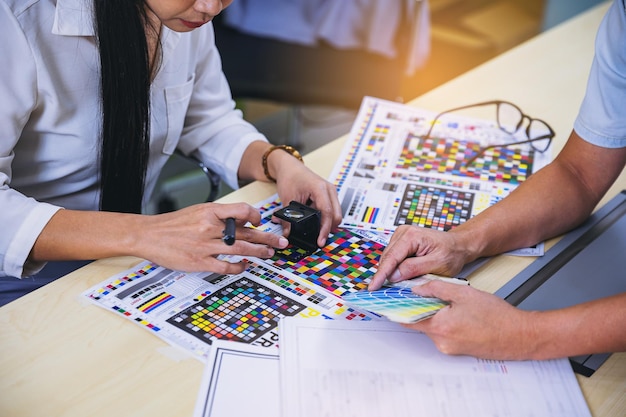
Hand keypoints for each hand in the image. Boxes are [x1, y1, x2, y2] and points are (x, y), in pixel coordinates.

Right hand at [136, 202, 288, 273]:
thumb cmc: (173, 224)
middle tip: (281, 242)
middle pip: (247, 232)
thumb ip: (219, 216)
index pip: (242, 210)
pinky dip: (238, 267)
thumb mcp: (197, 211)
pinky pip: (226, 266)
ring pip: (241, 249)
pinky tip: (244, 266)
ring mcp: (206, 245)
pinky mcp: (200, 261)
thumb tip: (241, 221)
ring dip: (259, 252)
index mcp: (210, 211)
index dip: (256, 215)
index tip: (261, 221)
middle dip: (268, 238)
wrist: (149, 234)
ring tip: (269, 254)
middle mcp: (210, 227)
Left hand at [274, 161, 341, 246]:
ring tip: (315, 232)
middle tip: (318, 240)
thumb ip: (288, 218)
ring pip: (335, 214)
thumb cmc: (289, 177)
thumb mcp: (287, 198)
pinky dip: (325, 219)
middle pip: (336, 216)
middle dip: (328, 229)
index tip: (320, 241)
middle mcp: (329, 190)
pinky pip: (331, 211)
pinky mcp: (328, 196)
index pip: (327, 212)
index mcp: (320, 188)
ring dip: (327, 224)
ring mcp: (330, 193)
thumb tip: (288, 234)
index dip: (324, 229)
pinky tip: (315, 223)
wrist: (289, 166)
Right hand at [368, 225, 469, 289]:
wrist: (458, 245)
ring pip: (388, 258)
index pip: (391, 258)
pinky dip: (394, 268)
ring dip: (389, 272)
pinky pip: (392, 257)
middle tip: (380, 291)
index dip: (381, 274)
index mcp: (411, 236)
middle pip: (387, 258)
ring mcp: (401, 236)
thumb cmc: (452, 253)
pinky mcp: (401, 242)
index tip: (373, 287)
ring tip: (391, 284)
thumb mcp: (437, 264)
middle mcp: (403, 233)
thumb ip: (414, 268)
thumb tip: (393, 275)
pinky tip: (398, 276)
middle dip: (384, 275)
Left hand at [406, 280, 534, 359]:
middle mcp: (441, 341)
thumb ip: (436, 288)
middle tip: (428, 294)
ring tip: (454, 304)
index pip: (406, 319)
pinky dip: (446, 322)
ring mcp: (449, 348)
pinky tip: (461, 314)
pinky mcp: (457, 351)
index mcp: (439, 327)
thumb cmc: (497, 316)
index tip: (389, 301)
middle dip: (421, 308)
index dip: (397, 308)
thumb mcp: (463, 293)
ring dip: (436, 314)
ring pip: (433, 327)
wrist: (520, 336)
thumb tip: (416, 288)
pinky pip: (444, 334)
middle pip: (419, 322)